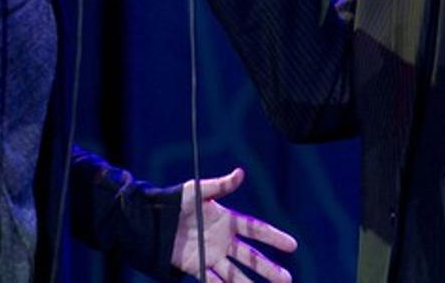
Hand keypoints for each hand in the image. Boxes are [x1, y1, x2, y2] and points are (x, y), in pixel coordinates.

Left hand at [171, 168, 297, 281]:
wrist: (152, 220)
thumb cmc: (176, 201)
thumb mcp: (196, 191)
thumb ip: (219, 185)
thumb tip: (240, 173)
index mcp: (227, 220)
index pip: (255, 229)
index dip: (273, 237)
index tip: (292, 245)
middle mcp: (223, 240)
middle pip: (250, 256)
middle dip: (268, 269)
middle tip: (287, 280)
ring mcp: (212, 255)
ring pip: (235, 273)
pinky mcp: (197, 267)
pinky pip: (212, 280)